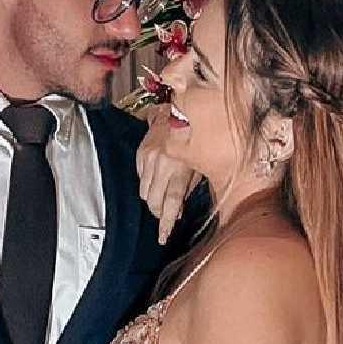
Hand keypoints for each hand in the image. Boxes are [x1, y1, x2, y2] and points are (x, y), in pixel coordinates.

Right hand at [137, 105, 200, 244]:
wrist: (182, 107)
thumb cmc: (199, 133)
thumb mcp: (202, 161)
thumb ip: (190, 185)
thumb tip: (178, 207)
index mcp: (180, 165)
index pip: (171, 201)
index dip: (166, 222)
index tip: (163, 236)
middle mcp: (161, 162)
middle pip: (153, 200)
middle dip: (158, 212)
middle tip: (165, 218)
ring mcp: (149, 156)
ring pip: (144, 191)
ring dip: (152, 198)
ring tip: (162, 200)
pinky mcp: (141, 152)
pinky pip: (140, 176)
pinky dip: (147, 182)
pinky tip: (156, 181)